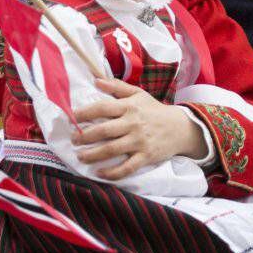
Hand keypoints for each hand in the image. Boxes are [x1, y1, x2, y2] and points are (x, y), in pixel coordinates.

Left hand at [71, 78, 206, 180]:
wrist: (180, 127)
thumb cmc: (154, 110)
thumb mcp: (138, 94)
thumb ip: (117, 86)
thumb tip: (96, 80)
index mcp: (129, 107)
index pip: (102, 108)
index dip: (84, 113)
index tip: (72, 118)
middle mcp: (133, 123)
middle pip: (104, 130)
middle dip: (84, 136)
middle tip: (73, 139)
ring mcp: (139, 141)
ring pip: (112, 150)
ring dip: (93, 155)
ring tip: (80, 157)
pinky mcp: (145, 156)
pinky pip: (126, 167)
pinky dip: (112, 172)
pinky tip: (99, 173)